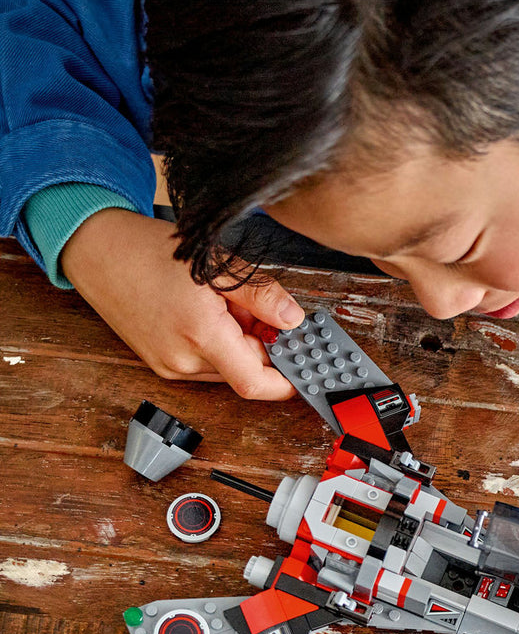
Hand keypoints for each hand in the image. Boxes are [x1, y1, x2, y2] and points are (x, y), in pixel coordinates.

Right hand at [60, 208, 303, 398]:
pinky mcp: (159, 362)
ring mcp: (168, 365)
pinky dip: (218, 341)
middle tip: (259, 307)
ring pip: (226, 365)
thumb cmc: (148, 251)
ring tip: (223, 301)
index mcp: (200, 335)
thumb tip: (293, 320)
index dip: (287, 382)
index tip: (306, 368)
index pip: (255, 383)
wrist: (96, 250)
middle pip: (245, 369)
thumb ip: (262, 296)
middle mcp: (181, 360)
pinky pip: (204, 361)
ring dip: (239, 341)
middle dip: (263, 343)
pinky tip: (207, 310)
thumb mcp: (218, 265)